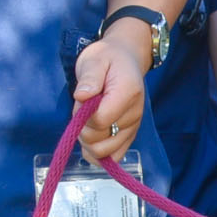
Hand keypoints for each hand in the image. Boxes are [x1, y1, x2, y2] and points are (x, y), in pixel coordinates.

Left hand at [74, 28, 148, 163]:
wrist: (125, 59)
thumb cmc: (107, 58)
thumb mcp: (94, 59)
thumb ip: (89, 77)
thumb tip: (82, 96)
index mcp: (127, 93)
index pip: (100, 120)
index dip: (84, 115)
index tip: (82, 100)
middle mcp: (134, 114)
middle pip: (100, 141)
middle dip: (83, 128)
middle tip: (83, 108)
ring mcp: (132, 128)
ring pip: (104, 153)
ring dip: (88, 141)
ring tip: (87, 121)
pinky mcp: (129, 136)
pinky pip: (112, 157)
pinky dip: (97, 152)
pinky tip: (92, 137)